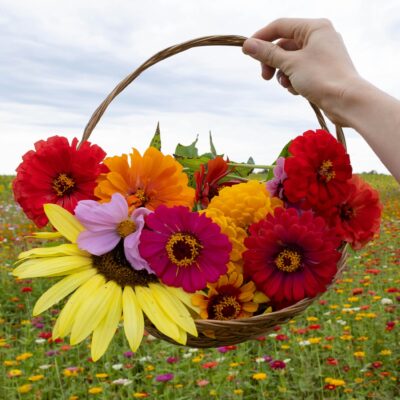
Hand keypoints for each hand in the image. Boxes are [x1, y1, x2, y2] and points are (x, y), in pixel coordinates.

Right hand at [242, 18, 361, 124]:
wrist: (347, 101)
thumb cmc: (322, 78)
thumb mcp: (290, 64)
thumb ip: (268, 53)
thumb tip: (247, 44)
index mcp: (314, 27)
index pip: (280, 26)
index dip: (261, 37)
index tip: (246, 51)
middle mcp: (319, 37)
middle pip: (284, 45)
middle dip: (272, 62)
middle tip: (264, 77)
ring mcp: (321, 54)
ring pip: (291, 60)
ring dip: (283, 74)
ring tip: (287, 85)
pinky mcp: (322, 70)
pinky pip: (300, 71)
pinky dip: (294, 80)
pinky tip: (297, 90)